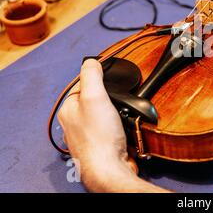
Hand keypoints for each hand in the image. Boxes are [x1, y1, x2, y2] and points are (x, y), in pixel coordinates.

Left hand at [58, 59, 166, 191]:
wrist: (110, 169)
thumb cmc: (99, 136)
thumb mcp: (94, 96)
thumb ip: (91, 75)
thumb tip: (91, 61)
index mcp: (68, 109)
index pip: (83, 85)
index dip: (99, 81)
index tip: (112, 82)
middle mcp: (75, 123)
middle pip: (97, 100)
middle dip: (111, 99)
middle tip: (119, 102)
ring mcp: (89, 135)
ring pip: (107, 115)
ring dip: (119, 113)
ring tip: (123, 116)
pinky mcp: (103, 145)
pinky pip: (114, 129)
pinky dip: (123, 127)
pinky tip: (126, 129)